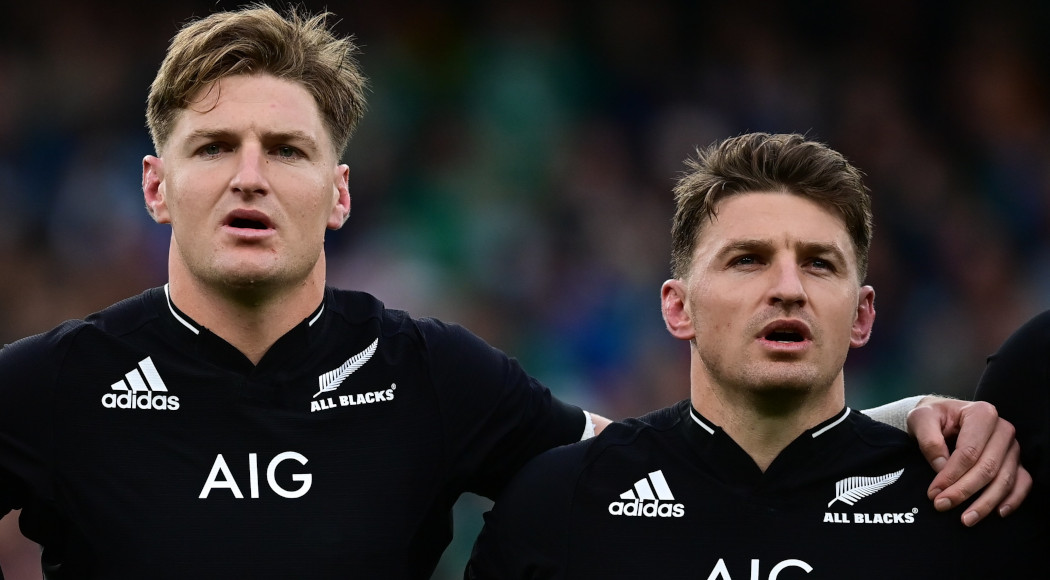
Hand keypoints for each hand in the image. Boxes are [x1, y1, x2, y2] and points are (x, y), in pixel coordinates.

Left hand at [906, 396, 1030, 525]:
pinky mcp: (1016, 462)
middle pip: (987, 468)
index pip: (969, 452)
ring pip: (1004, 479)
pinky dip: (1013, 500)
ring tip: (966, 519)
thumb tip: (941, 467)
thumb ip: (928, 439)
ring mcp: (1012, 447)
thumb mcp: (920, 418)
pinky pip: (1022, 483)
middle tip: (942, 506)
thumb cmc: (933, 417)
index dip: (951, 475)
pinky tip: (998, 513)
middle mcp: (1003, 430)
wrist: (942, 418)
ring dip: (985, 502)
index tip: (933, 493)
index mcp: (982, 414)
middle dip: (964, 491)